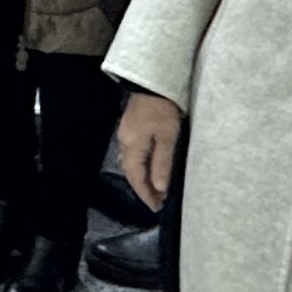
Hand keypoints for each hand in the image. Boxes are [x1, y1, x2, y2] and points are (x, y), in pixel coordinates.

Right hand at [118, 92, 182, 211]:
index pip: (136, 178)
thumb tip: (160, 188)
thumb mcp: (167, 138)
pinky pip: (133, 155)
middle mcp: (124, 143)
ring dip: (142, 179)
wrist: (152, 83)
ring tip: (156, 190)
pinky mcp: (130, 129)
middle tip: (157, 203)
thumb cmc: (162, 111)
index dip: (146, 194)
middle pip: (131, 172)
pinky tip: (150, 170)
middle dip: (143, 189)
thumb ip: (162, 164)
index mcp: (132, 147)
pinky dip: (141, 167)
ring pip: (131, 164)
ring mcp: (125, 135)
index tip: (157, 208)